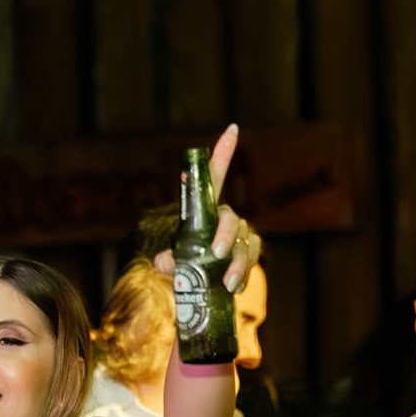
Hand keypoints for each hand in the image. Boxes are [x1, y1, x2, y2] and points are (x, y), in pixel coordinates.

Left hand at [151, 124, 262, 291]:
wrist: (200, 287)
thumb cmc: (185, 266)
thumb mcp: (173, 262)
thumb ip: (168, 260)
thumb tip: (162, 262)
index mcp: (205, 212)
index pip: (214, 179)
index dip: (223, 154)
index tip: (232, 129)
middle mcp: (225, 220)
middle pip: (231, 219)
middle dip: (225, 234)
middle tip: (215, 252)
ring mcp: (239, 237)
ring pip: (246, 242)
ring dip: (238, 262)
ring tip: (227, 282)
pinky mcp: (248, 256)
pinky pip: (252, 260)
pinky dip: (244, 274)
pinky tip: (234, 288)